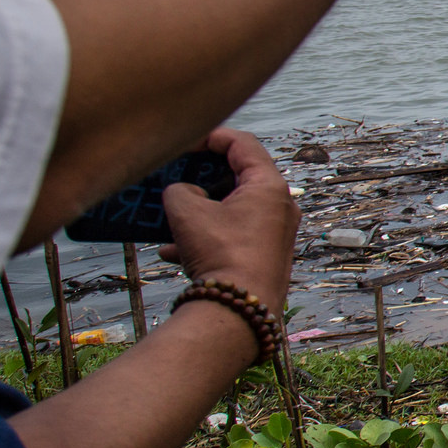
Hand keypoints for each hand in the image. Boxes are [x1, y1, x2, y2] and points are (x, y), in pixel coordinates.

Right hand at [158, 129, 298, 313]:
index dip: (210, 137)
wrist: (239, 309)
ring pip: (231, 210)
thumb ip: (180, 190)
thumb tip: (184, 193)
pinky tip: (170, 252)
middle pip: (238, 176)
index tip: (184, 143)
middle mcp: (280, 205)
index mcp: (268, 185)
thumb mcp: (187, 212)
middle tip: (176, 175)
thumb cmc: (220, 252)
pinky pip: (231, 236)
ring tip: (168, 214)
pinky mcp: (264, 255)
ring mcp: (274, 232)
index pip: (242, 143)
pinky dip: (203, 237)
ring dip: (199, 209)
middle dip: (202, 176)